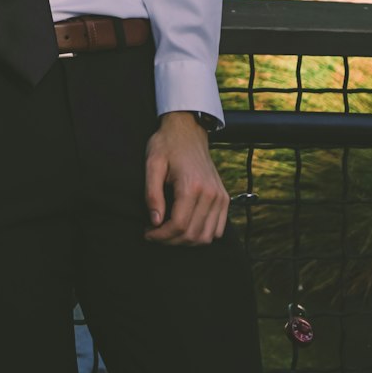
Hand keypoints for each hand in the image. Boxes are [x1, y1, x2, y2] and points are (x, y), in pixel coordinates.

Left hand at [144, 111, 228, 245]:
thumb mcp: (152, 164)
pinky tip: (186, 228)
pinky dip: (203, 235)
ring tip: (169, 233)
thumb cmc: (167, 144)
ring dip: (186, 241)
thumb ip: (152, 193)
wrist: (188, 130)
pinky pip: (218, 229)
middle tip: (154, 234)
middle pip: (192, 234)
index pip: (179, 225)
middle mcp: (210, 194)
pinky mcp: (224, 198)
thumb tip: (155, 221)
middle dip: (170, 241)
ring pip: (207, 236)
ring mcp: (220, 197)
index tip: (147, 233)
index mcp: (192, 185)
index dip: (161, 235)